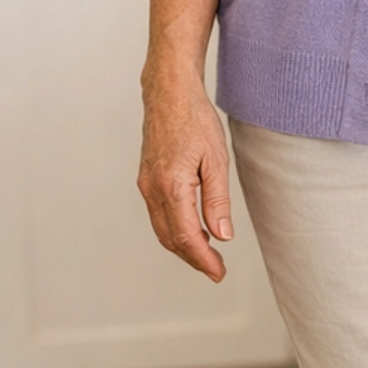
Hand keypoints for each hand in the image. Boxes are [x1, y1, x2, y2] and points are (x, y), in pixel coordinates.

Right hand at [138, 65, 232, 280]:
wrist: (169, 94)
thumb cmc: (195, 120)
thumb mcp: (216, 161)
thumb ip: (217, 201)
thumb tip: (222, 235)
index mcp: (172, 186)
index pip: (186, 236)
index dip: (203, 260)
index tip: (218, 273)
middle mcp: (153, 189)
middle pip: (171, 239)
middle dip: (194, 259)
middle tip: (216, 270)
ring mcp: (146, 185)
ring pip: (162, 229)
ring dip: (183, 247)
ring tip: (208, 255)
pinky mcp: (146, 179)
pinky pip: (158, 215)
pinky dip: (174, 230)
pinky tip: (193, 230)